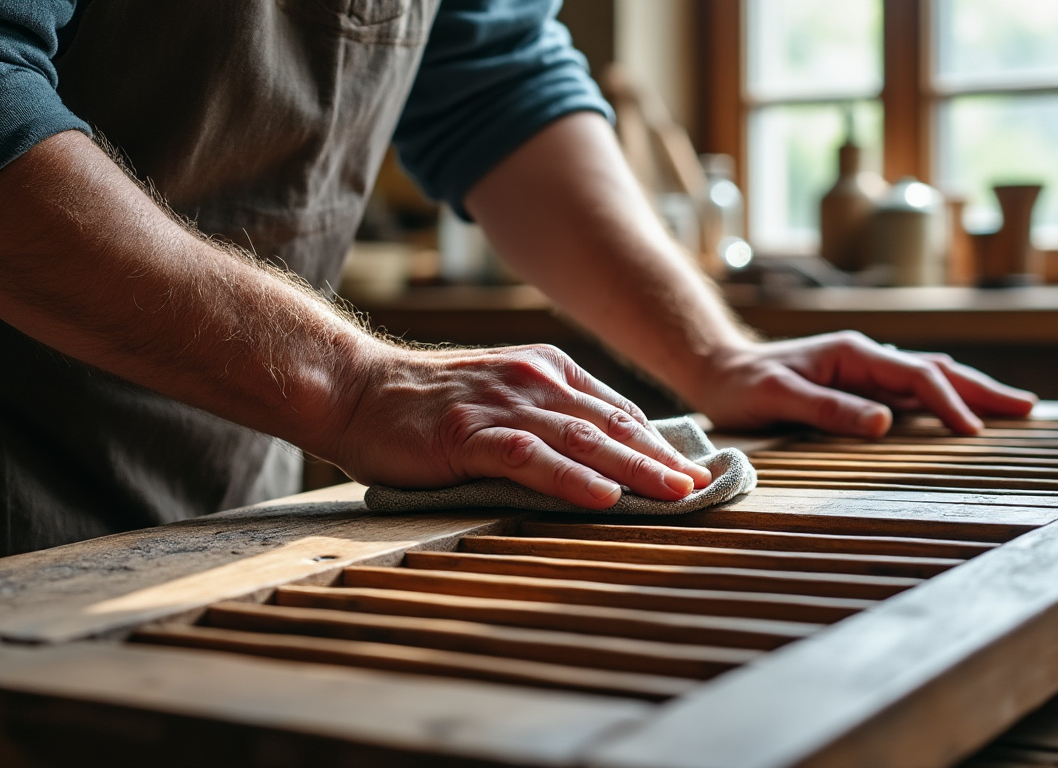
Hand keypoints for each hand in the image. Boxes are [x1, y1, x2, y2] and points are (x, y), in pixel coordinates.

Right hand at [326, 343, 711, 507]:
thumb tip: (604, 455)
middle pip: (612, 424)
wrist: (354, 390)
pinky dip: (570, 479)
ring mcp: (503, 404)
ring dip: (634, 468)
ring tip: (673, 493)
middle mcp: (534, 380)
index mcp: (547, 370)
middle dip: (661, 457)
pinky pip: (530, 458)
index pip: (617, 410)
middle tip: (703, 486)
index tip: (695, 470)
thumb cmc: (428, 405)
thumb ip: (549, 417)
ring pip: (582, 439)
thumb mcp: (502, 397)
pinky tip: (602, 496)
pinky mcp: (469, 433)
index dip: (658, 442)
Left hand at [689, 331, 1036, 436]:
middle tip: (1027, 408)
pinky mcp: (860, 386)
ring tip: (1012, 408)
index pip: (917, 376)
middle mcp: (866, 357)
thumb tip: (883, 423)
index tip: (974, 432)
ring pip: (931, 378)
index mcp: (853, 353)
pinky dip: (945, 399)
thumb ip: (828, 408)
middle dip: (983, 389)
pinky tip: (963, 411)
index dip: (948, 403)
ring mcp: (866, 370)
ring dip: (971, 391)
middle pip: (938, 370)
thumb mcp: (778, 397)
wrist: (718, 370)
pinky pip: (913, 391)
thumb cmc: (742, 386)